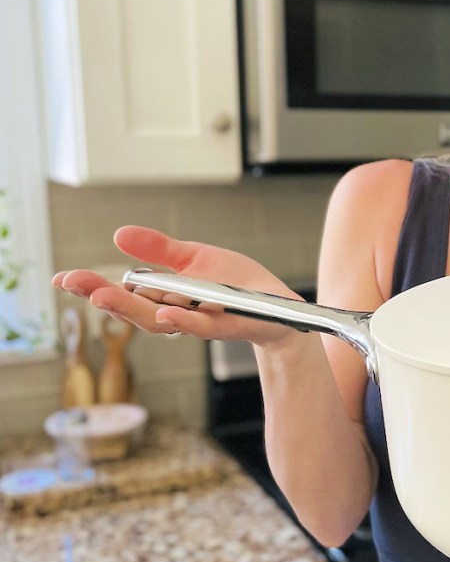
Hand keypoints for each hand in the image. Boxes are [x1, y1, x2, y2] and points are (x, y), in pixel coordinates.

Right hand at [53, 225, 300, 345]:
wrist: (276, 302)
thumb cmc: (235, 283)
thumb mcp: (194, 258)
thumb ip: (158, 250)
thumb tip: (117, 234)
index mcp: (163, 297)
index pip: (121, 293)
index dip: (91, 287)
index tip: (60, 279)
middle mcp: (174, 313)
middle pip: (132, 309)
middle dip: (101, 296)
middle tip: (73, 283)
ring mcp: (197, 322)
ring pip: (158, 320)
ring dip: (130, 310)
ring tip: (102, 296)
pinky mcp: (223, 326)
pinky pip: (199, 327)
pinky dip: (181, 322)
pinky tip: (163, 313)